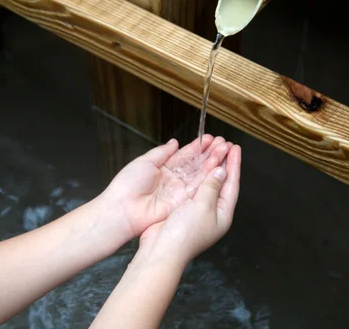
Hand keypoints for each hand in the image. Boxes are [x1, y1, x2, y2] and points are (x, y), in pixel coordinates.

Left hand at [100, 135, 231, 239]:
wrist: (123, 209)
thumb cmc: (127, 185)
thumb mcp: (145, 161)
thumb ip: (162, 152)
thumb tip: (174, 142)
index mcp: (163, 169)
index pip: (184, 156)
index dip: (197, 147)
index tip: (209, 138)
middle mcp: (173, 180)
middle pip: (195, 165)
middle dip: (209, 153)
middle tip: (223, 142)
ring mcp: (179, 191)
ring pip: (200, 174)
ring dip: (213, 162)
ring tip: (225, 149)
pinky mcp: (183, 201)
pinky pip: (198, 187)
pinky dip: (209, 176)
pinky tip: (219, 164)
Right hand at [134, 145, 241, 268]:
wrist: (162, 250)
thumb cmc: (185, 233)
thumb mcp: (203, 206)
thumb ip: (212, 186)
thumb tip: (221, 170)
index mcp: (223, 213)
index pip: (232, 184)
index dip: (234, 164)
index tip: (235, 148)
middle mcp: (213, 212)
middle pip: (221, 182)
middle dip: (223, 162)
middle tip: (224, 144)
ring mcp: (198, 211)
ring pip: (206, 182)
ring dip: (209, 166)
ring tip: (211, 148)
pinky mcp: (183, 210)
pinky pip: (193, 187)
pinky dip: (195, 174)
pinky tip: (194, 164)